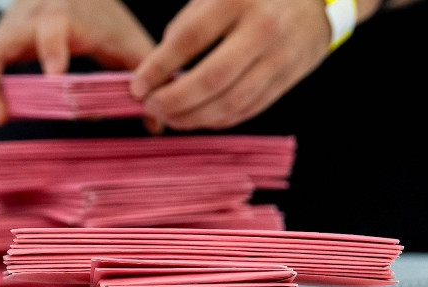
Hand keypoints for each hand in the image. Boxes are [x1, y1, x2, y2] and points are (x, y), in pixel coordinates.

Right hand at [0, 0, 154, 124]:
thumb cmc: (103, 20)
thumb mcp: (130, 44)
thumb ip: (145, 78)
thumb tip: (159, 121)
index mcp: (65, 19)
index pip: (53, 29)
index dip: (52, 49)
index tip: (56, 73)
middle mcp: (26, 22)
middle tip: (2, 116)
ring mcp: (2, 33)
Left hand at [132, 0, 332, 130]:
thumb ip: (189, 26)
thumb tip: (159, 71)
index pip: (189, 39)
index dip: (159, 68)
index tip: (137, 86)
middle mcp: (262, 28)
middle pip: (212, 78)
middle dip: (176, 100)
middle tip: (152, 107)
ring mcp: (280, 56)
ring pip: (232, 101)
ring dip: (195, 117)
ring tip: (171, 117)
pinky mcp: (289, 78)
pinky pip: (249, 109)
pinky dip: (220, 119)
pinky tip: (199, 118)